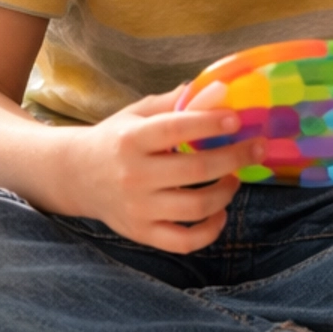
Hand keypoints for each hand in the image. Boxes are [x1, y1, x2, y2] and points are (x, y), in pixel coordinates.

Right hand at [48, 88, 255, 251]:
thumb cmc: (115, 139)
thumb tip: (218, 90)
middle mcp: (134, 175)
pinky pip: (183, 241)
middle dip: (234, 158)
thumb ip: (176, 103)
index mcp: (132, 139)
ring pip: (194, 207)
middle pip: (194, 171)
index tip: (237, 119)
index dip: (209, 123)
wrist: (75, 176)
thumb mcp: (138, 113)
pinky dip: (209, 231)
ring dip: (225, 192)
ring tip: (235, 178)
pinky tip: (220, 213)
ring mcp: (138, 208)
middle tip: (257, 148)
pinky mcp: (142, 233)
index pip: (176, 129)